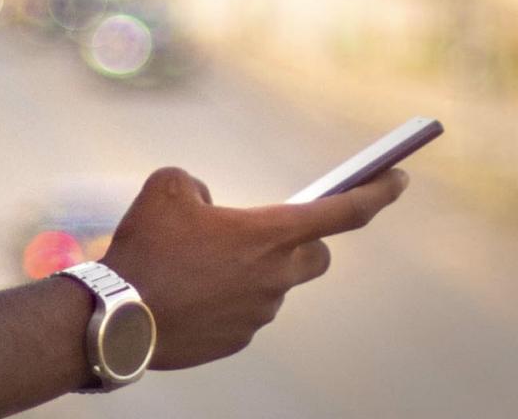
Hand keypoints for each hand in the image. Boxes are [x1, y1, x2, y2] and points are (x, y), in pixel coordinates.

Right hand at [97, 165, 407, 370]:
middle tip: (275, 230)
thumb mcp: (166, 187)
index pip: (345, 212)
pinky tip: (192, 291)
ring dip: (254, 270)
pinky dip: (229, 297)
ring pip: (275, 284)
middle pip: (317, 256)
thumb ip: (197, 184)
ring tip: (202, 261)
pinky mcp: (238, 339)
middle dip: (308, 240)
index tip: (399, 178)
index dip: (379, 192)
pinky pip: (246, 311)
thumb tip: (207, 204)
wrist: (118, 319)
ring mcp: (259, 314)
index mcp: (270, 234)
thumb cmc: (145, 250)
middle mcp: (275, 277)